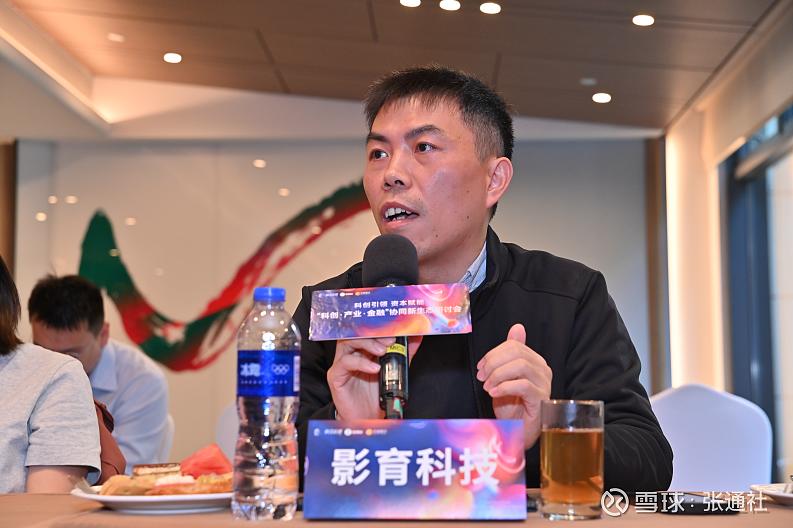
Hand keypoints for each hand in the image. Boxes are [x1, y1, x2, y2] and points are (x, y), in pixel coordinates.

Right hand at [328, 336, 421, 419]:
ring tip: (383, 352)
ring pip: (348, 343)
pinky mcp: (336, 376)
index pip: (367, 330)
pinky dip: (361, 363)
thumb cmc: (377, 395)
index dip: (380, 326)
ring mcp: (341, 364)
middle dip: (374, 333)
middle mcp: (351, 353)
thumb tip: (417, 336)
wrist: (367, 418)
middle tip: (391, 339)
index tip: (396, 327)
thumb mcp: (395, 371)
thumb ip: (405, 354)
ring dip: (367, 344)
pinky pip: (345, 363)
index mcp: (363, 350)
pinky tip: (374, 368)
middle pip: (356, 332)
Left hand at [476, 324, 551, 449]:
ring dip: (498, 375)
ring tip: (488, 387)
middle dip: (493, 363)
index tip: (481, 367)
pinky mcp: (541, 400)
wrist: (517, 433)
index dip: (493, 353)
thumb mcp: (504, 377)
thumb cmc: (512, 407)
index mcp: (535, 362)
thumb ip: (508, 355)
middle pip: (517, 353)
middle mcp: (543, 370)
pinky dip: (504, 387)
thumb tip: (518, 327)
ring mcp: (544, 385)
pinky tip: (494, 393)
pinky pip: (523, 385)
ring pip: (520, 366)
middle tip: (482, 377)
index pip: (514, 345)